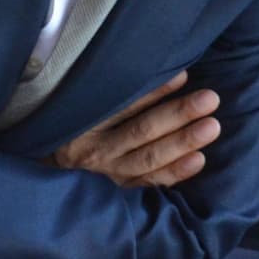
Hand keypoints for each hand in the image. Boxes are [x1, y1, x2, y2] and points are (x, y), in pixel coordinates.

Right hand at [51, 71, 219, 185]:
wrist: (45, 165)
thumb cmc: (68, 121)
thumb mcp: (78, 101)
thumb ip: (106, 90)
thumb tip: (150, 68)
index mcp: (82, 121)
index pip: (124, 105)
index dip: (154, 91)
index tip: (184, 76)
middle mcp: (94, 150)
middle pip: (141, 131)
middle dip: (178, 114)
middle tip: (210, 99)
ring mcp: (107, 174)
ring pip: (150, 158)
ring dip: (183, 142)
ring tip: (212, 126)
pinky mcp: (118, 190)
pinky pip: (150, 183)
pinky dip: (175, 173)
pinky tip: (199, 160)